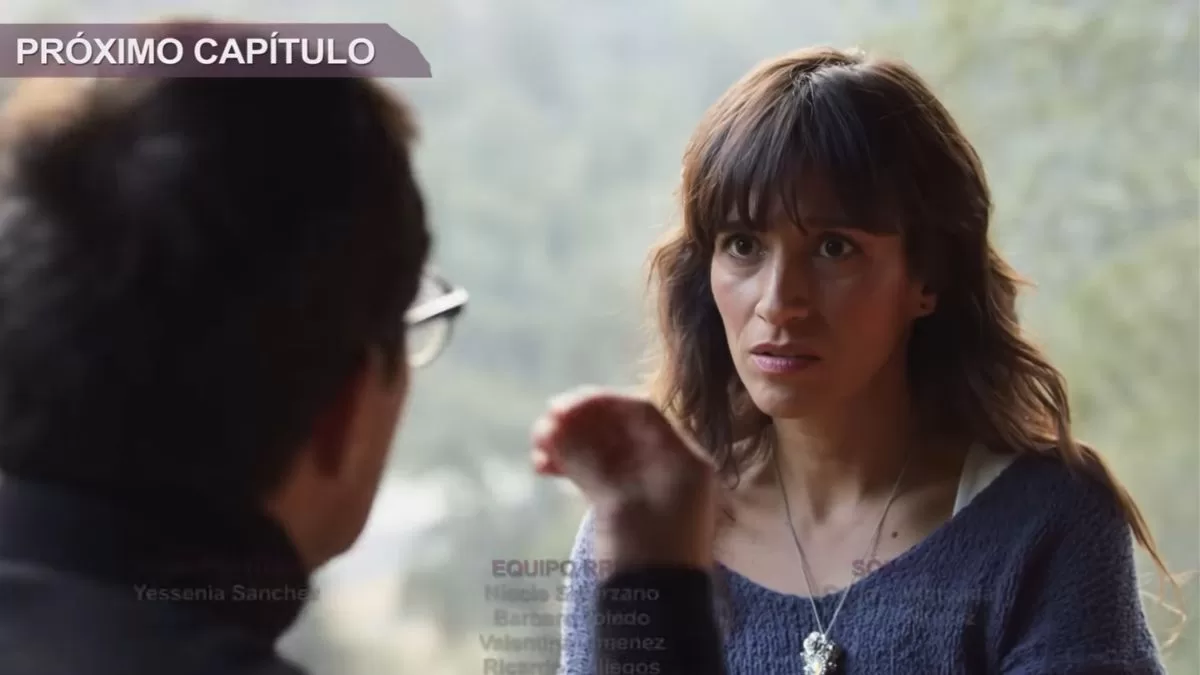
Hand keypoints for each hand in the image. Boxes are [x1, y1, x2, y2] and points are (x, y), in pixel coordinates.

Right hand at [531, 386, 717, 572]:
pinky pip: (600, 474)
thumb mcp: (615, 502)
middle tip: (542, 426)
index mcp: (682, 460)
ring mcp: (649, 488)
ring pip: (606, 451)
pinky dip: (574, 468)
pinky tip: (544, 467)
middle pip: (620, 429)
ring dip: (571, 445)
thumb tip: (553, 425)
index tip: (559, 407)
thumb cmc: (645, 556)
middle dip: (579, 424)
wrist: (655, 618)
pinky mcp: (629, 507)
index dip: (598, 403)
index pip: (639, 412)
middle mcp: (669, 468)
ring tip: (537, 451)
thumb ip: (586, 459)